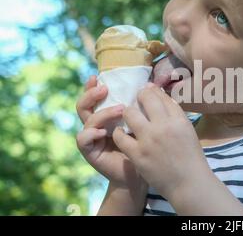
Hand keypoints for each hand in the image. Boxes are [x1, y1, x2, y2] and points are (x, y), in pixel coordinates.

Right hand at [75, 76, 146, 191]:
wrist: (141, 175)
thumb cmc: (145, 147)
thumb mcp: (144, 124)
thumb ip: (141, 108)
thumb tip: (150, 85)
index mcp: (107, 116)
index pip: (96, 98)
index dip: (93, 86)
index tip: (100, 76)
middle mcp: (96, 125)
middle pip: (84, 104)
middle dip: (91, 94)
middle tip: (105, 89)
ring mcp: (92, 138)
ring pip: (87, 119)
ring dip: (103, 112)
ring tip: (120, 110)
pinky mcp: (90, 152)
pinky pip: (83, 139)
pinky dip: (91, 133)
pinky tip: (103, 132)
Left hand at [112, 83, 211, 200]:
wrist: (188, 183)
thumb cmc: (191, 157)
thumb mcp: (187, 130)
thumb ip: (175, 113)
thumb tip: (160, 95)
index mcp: (178, 119)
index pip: (160, 95)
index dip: (150, 90)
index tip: (146, 92)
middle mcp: (164, 126)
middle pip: (145, 98)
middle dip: (138, 97)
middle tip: (136, 103)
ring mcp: (149, 140)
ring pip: (129, 113)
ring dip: (128, 113)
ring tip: (129, 118)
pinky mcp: (137, 155)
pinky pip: (120, 136)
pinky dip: (119, 133)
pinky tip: (121, 134)